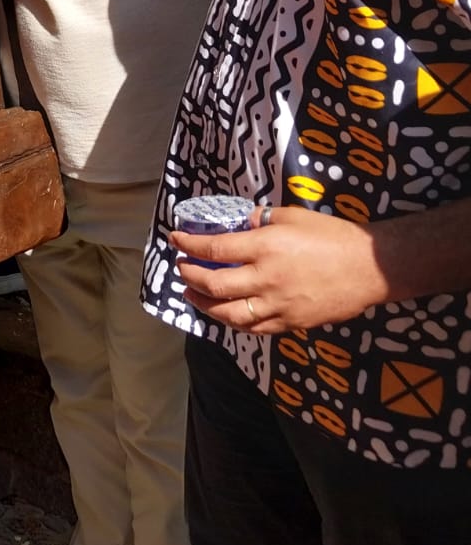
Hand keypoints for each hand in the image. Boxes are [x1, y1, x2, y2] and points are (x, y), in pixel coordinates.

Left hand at [173, 207, 387, 333]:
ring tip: (191, 294)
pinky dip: (232, 322)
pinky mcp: (290, 324)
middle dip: (190, 276)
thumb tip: (235, 224)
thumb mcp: (291, 216)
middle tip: (181, 269)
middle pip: (214, 284)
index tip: (176, 240)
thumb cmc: (331, 235)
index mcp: (265, 247)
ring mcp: (277, 306)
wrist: (369, 268)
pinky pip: (253, 328)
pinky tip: (224, 313)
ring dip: (204, 304)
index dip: (190, 245)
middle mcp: (266, 279)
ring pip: (229, 314)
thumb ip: (258, 221)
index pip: (215, 248)